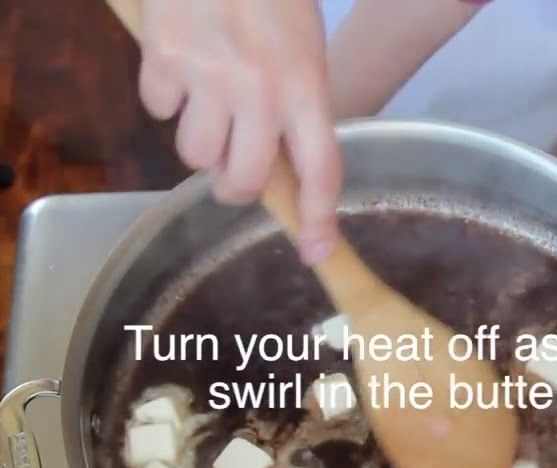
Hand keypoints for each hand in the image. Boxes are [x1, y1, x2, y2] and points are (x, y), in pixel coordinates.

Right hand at [135, 0, 340, 263]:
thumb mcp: (305, 49)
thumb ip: (299, 105)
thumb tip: (288, 165)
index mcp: (306, 86)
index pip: (322, 170)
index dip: (319, 218)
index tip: (316, 251)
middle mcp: (259, 89)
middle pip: (244, 181)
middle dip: (238, 188)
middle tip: (236, 174)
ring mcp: (207, 75)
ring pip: (195, 155)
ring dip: (200, 142)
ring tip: (209, 105)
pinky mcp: (162, 58)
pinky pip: (158, 110)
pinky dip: (166, 98)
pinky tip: (181, 68)